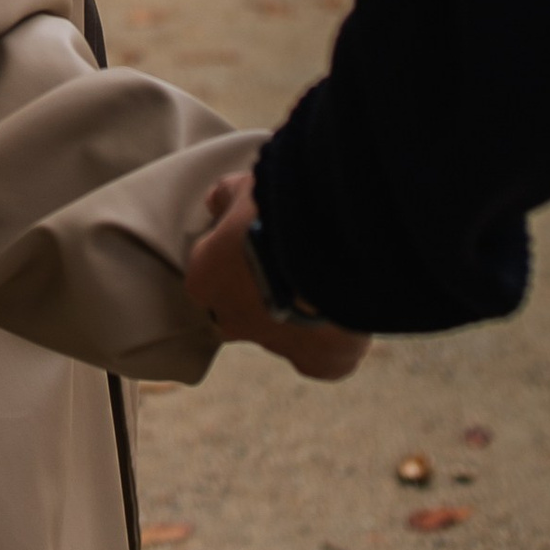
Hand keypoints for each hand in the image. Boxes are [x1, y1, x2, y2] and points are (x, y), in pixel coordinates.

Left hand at [186, 170, 367, 381]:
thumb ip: (227, 197)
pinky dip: (331, 345)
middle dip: (260, 292)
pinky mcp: (315, 360)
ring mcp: (273, 344)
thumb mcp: (246, 189)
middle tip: (290, 263)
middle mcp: (232, 320)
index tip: (257, 239)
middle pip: (240, 310)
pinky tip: (344, 318)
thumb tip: (215, 200)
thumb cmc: (276, 212)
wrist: (326, 246)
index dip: (234, 258)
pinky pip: (319, 359)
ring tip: (325, 281)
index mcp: (205, 280)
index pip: (210, 275)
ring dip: (296, 313)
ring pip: (280, 333)